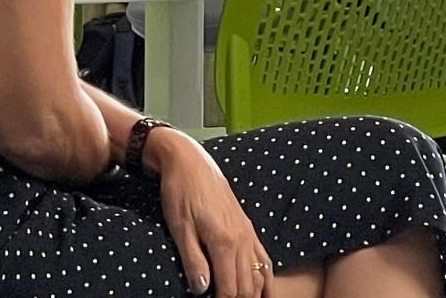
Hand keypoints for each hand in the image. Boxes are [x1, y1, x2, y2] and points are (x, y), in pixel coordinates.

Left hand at [149, 129, 272, 297]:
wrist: (190, 161)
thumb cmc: (180, 192)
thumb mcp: (179, 227)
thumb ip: (193, 260)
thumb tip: (202, 289)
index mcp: (224, 242)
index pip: (230, 289)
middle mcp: (241, 238)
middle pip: (248, 286)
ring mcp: (247, 231)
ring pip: (260, 274)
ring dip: (254, 294)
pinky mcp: (247, 225)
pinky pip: (263, 257)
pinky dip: (266, 277)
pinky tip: (264, 289)